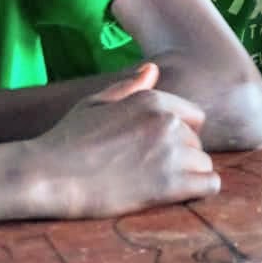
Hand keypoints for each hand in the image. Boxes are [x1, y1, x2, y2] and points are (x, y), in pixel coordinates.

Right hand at [26, 63, 220, 218]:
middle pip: (197, 141)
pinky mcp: (169, 185)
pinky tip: (180, 194)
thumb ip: (129, 87)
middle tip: (154, 167)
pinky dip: (200, 190)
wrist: (52, 173)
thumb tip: (152, 68)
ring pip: (204, 163)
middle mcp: (166, 122)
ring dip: (189, 174)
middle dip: (182, 154)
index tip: (161, 146)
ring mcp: (170, 153)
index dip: (181, 132)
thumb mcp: (96, 102)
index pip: (194, 116)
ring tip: (162, 183)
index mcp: (151, 100)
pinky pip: (209, 185)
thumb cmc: (69, 137)